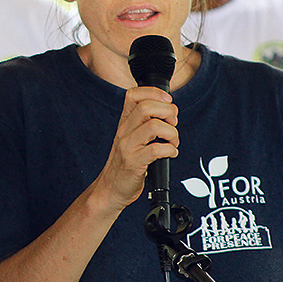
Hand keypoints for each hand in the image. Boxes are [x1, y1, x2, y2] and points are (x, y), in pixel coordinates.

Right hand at [94, 86, 178, 211]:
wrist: (110, 189)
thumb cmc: (125, 163)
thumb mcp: (131, 137)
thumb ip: (145, 123)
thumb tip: (170, 111)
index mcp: (124, 122)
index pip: (134, 94)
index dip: (154, 93)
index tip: (167, 101)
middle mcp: (124, 130)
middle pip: (147, 107)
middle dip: (168, 112)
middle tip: (173, 124)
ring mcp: (127, 146)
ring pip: (154, 126)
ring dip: (172, 133)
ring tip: (173, 142)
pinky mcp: (133, 163)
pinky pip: (156, 150)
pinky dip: (170, 150)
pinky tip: (170, 154)